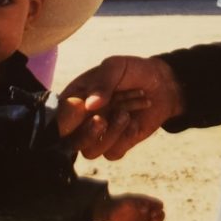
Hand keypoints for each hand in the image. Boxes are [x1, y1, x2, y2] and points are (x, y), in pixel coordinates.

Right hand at [60, 56, 183, 159]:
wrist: (163, 84)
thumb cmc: (133, 71)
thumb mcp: (116, 67)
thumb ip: (102, 81)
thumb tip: (89, 105)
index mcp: (74, 98)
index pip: (57, 117)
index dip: (65, 120)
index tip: (84, 108)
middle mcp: (82, 120)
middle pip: (69, 142)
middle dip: (86, 133)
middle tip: (102, 119)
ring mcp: (99, 134)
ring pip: (90, 152)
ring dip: (109, 135)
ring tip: (125, 114)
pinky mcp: (117, 144)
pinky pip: (113, 153)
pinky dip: (125, 139)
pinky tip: (135, 122)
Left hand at [93, 192, 164, 220]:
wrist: (108, 210)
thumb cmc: (118, 203)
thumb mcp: (128, 201)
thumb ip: (138, 203)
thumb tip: (146, 210)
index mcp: (146, 202)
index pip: (159, 205)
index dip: (158, 210)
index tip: (151, 214)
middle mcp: (147, 210)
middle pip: (161, 216)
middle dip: (159, 220)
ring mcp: (143, 219)